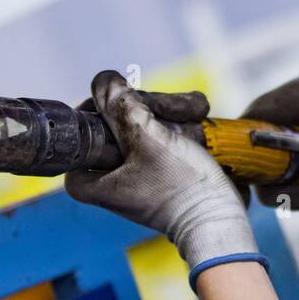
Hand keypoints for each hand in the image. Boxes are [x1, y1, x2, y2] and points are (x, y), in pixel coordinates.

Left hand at [65, 71, 257, 272]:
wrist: (218, 219)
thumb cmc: (180, 187)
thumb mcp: (148, 139)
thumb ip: (121, 107)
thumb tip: (103, 80)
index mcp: (88, 180)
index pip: (80, 128)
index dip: (100, 106)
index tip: (123, 99)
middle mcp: (104, 179)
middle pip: (114, 123)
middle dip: (146, 108)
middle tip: (172, 110)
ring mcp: (132, 174)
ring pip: (139, 126)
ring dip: (168, 114)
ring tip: (193, 115)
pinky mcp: (155, 171)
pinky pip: (157, 137)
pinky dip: (175, 127)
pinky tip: (195, 123)